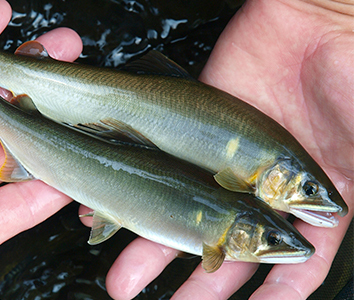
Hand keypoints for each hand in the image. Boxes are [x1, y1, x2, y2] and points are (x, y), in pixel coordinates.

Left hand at [91, 0, 352, 298]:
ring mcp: (223, 160)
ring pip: (183, 213)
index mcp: (306, 198)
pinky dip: (137, 189)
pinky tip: (110, 215)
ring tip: (126, 279)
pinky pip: (160, 166)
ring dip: (155, 248)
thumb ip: (345, 192)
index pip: (290, 263)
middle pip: (226, 246)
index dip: (272, 292)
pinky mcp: (195, 130)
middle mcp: (260, 186)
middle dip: (199, 282)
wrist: (316, 18)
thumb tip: (322, 240)